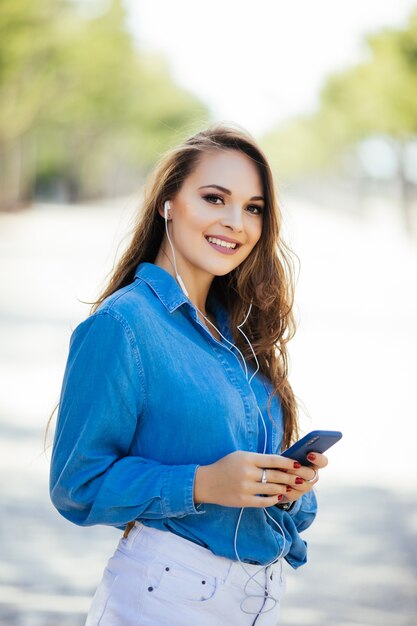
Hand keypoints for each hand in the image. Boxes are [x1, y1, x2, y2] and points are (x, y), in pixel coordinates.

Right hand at [193, 450, 318, 507]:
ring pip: (272, 489)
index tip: (297, 464)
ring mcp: (245, 488)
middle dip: (290, 477)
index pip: (273, 460)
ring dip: (284, 488)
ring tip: (291, 487)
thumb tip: (280, 462)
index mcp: (247, 458)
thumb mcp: (240, 456)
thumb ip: (258, 459)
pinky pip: (264, 501)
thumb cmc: (225, 466)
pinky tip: (279, 496)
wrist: (206, 482)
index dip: (288, 462)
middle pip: (276, 475)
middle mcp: (247, 472)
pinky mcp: (243, 501)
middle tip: (300, 478)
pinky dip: (274, 499)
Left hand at [279, 451, 327, 504]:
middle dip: (299, 470)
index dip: (318, 458)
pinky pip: (291, 493)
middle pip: (311, 474)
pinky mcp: (295, 496)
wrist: (277, 477)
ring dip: (290, 478)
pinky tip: (277, 482)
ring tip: (280, 471)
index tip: (309, 455)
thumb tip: (292, 452)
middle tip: (289, 466)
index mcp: (314, 464)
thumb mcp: (290, 455)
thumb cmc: (286, 462)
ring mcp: (305, 487)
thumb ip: (294, 454)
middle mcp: (312, 477)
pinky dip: (283, 487)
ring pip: (301, 485)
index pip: (323, 462)